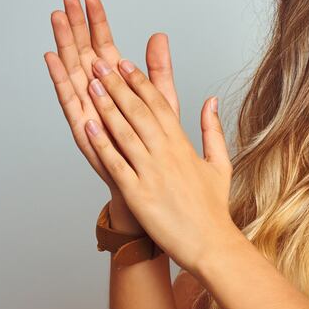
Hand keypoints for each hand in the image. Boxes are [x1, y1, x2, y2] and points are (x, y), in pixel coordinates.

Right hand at [43, 0, 182, 207]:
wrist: (149, 183)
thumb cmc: (154, 144)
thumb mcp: (162, 100)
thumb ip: (158, 69)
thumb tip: (160, 35)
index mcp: (117, 83)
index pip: (104, 44)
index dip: (97, 21)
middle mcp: (98, 93)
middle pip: (83, 51)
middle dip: (75, 24)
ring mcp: (88, 108)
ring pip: (73, 70)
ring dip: (63, 44)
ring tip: (57, 18)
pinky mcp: (83, 127)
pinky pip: (69, 100)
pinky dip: (60, 79)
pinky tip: (52, 59)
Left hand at [82, 39, 237, 275]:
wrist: (211, 245)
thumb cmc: (213, 209)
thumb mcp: (220, 164)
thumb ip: (212, 130)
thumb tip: (210, 100)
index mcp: (183, 146)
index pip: (159, 105)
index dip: (139, 82)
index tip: (124, 64)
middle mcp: (166, 155)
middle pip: (138, 112)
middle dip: (117, 86)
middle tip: (99, 64)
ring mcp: (151, 174)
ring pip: (125, 133)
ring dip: (106, 107)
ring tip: (89, 85)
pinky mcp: (138, 195)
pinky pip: (116, 164)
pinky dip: (102, 144)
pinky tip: (88, 126)